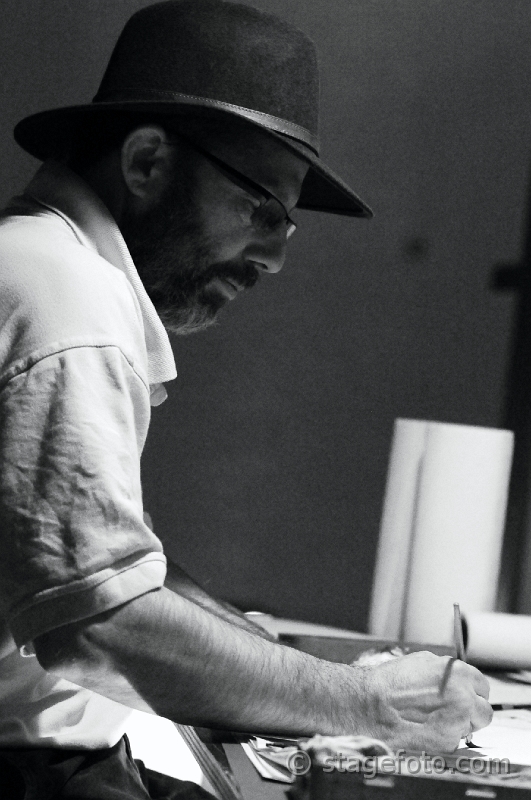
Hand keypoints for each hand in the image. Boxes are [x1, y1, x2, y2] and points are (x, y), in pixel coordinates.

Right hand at [358, 651, 491, 751]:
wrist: (369, 703)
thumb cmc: (390, 682)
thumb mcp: (423, 663)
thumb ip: (446, 672)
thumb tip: (457, 681)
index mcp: (458, 673)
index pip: (482, 686)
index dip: (472, 692)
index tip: (465, 697)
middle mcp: (463, 696)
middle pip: (483, 710)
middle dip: (471, 713)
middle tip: (451, 713)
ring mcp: (458, 720)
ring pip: (470, 729)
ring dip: (458, 727)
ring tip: (432, 721)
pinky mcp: (448, 742)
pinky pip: (453, 742)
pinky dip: (442, 738)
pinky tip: (423, 730)